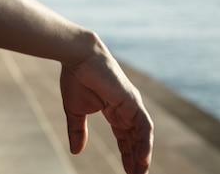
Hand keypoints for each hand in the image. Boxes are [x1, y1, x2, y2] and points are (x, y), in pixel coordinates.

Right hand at [60, 50, 152, 173]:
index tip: (127, 171)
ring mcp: (131, 104)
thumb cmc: (75, 78)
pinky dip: (144, 143)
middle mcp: (126, 108)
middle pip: (135, 138)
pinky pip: (144, 126)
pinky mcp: (132, 101)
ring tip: (140, 173)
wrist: (78, 57)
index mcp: (114, 110)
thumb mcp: (75, 111)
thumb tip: (76, 151)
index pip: (124, 136)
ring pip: (142, 135)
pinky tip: (142, 159)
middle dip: (135, 158)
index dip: (126, 153)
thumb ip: (77, 131)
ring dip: (142, 155)